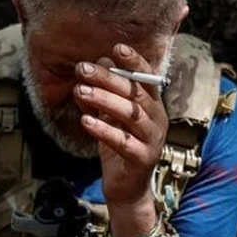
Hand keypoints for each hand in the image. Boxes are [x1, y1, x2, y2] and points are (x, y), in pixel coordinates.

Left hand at [74, 43, 168, 208]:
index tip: (116, 47)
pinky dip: (104, 130)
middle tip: (82, 68)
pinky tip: (85, 121)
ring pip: (131, 115)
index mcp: (152, 106)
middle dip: (108, 78)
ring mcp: (152, 140)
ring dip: (104, 100)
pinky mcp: (142, 159)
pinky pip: (123, 142)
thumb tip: (93, 66)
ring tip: (80, 91)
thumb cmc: (119, 148)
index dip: (134, 62)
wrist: (126, 189)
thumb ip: (103, 95)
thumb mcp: (109, 118)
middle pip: (135, 93)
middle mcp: (157, 120)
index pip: (146, 78)